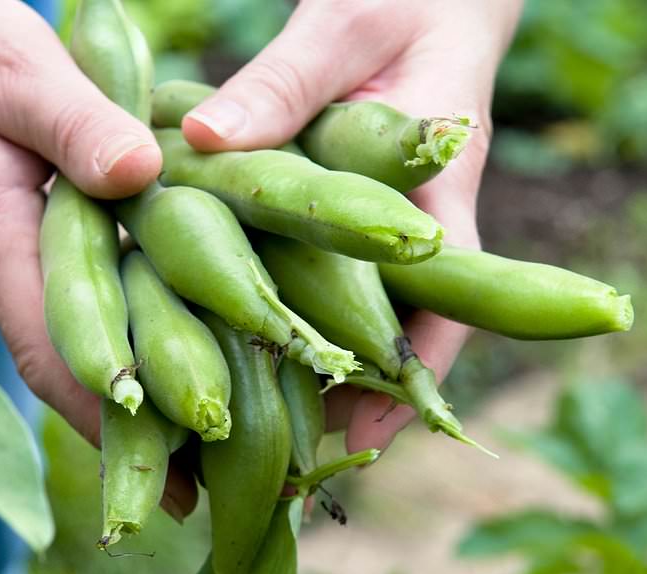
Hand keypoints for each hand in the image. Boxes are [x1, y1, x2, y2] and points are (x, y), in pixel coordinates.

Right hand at [0, 0, 196, 516]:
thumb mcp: (14, 72)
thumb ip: (73, 122)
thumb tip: (141, 173)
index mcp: (0, 240)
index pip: (55, 351)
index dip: (109, 418)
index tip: (164, 477)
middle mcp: (20, 267)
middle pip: (85, 370)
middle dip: (141, 434)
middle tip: (211, 491)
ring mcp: (38, 257)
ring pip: (101, 339)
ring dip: (153, 392)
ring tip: (222, 444)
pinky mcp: (59, 236)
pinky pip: (110, 294)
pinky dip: (153, 327)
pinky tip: (204, 345)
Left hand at [181, 0, 522, 452]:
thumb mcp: (341, 26)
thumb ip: (282, 81)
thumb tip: (202, 136)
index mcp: (436, 195)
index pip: (444, 310)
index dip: (410, 384)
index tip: (365, 442)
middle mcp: (414, 227)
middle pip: (393, 338)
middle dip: (348, 401)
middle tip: (285, 457)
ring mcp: (383, 225)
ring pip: (355, 316)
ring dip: (315, 368)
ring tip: (251, 421)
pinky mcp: (346, 212)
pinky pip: (320, 274)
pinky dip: (286, 309)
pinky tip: (234, 335)